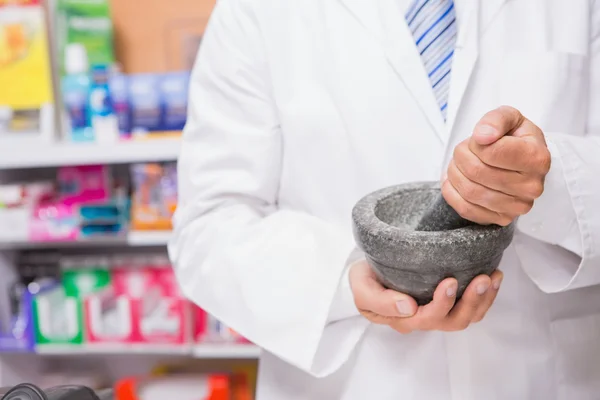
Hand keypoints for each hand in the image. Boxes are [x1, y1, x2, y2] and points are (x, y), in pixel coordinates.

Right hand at [349, 260, 502, 332]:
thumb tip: (408, 307)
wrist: (369, 268)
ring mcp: (438, 311)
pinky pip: (472, 307)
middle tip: (482, 278)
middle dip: (470, 301)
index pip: (426, 319)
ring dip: (483, 299)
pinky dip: (487, 295)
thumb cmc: (365, 278)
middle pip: (452, 322)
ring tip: (492, 277)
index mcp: (402, 319)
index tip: (449, 280)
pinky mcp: (449, 301)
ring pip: (466, 316)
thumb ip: (379, 301)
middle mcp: (423, 319)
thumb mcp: (362, 287)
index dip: (442, 304)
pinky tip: (494, 277)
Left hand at [444, 106, 550, 225]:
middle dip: (461, 157)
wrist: (522, 163)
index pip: (491, 152)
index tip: (477, 140)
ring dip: (455, 173)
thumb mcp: (509, 118)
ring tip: (459, 164)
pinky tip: (455, 181)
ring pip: (470, 191)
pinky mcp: (502, 219)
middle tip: (462, 150)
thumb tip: (482, 136)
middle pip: (477, 172)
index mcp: (537, 158)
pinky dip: (452, 193)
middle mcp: (532, 186)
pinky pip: (466, 209)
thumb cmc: (514, 139)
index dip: (475, 143)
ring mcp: (518, 207)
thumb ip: (496, 120)